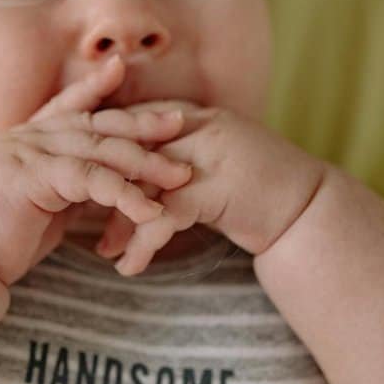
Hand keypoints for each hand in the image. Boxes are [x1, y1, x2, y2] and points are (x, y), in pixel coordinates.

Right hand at [0, 56, 193, 285]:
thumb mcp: (36, 200)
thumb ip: (64, 183)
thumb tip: (99, 185)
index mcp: (29, 138)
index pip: (69, 104)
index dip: (96, 84)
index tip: (122, 66)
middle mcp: (30, 137)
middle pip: (97, 123)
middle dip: (142, 122)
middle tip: (182, 121)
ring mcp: (31, 153)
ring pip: (100, 150)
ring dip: (146, 162)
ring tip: (180, 176)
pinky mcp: (35, 178)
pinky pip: (90, 180)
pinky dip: (125, 194)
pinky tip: (150, 210)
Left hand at [94, 102, 328, 275]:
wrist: (309, 213)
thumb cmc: (258, 194)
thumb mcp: (211, 169)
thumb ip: (174, 164)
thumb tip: (130, 182)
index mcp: (194, 116)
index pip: (132, 125)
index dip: (102, 153)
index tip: (77, 179)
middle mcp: (199, 126)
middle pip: (131, 153)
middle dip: (102, 188)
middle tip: (75, 216)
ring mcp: (208, 153)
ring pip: (144, 184)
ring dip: (121, 222)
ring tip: (105, 251)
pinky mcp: (216, 186)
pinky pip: (165, 215)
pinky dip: (143, 243)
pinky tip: (130, 267)